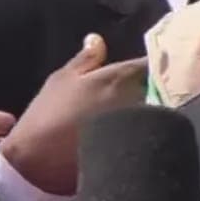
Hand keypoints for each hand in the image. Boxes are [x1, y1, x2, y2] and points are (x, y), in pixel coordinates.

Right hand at [0, 34, 147, 194]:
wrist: (41, 161)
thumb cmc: (48, 114)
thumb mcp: (61, 80)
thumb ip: (85, 59)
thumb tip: (98, 39)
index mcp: (120, 79)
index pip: (151, 63)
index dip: (153, 62)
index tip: (152, 62)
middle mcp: (138, 101)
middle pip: (158, 90)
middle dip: (152, 88)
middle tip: (137, 90)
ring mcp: (140, 128)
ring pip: (156, 113)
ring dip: (150, 110)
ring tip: (130, 115)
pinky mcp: (138, 150)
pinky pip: (148, 135)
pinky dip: (144, 132)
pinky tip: (129, 135)